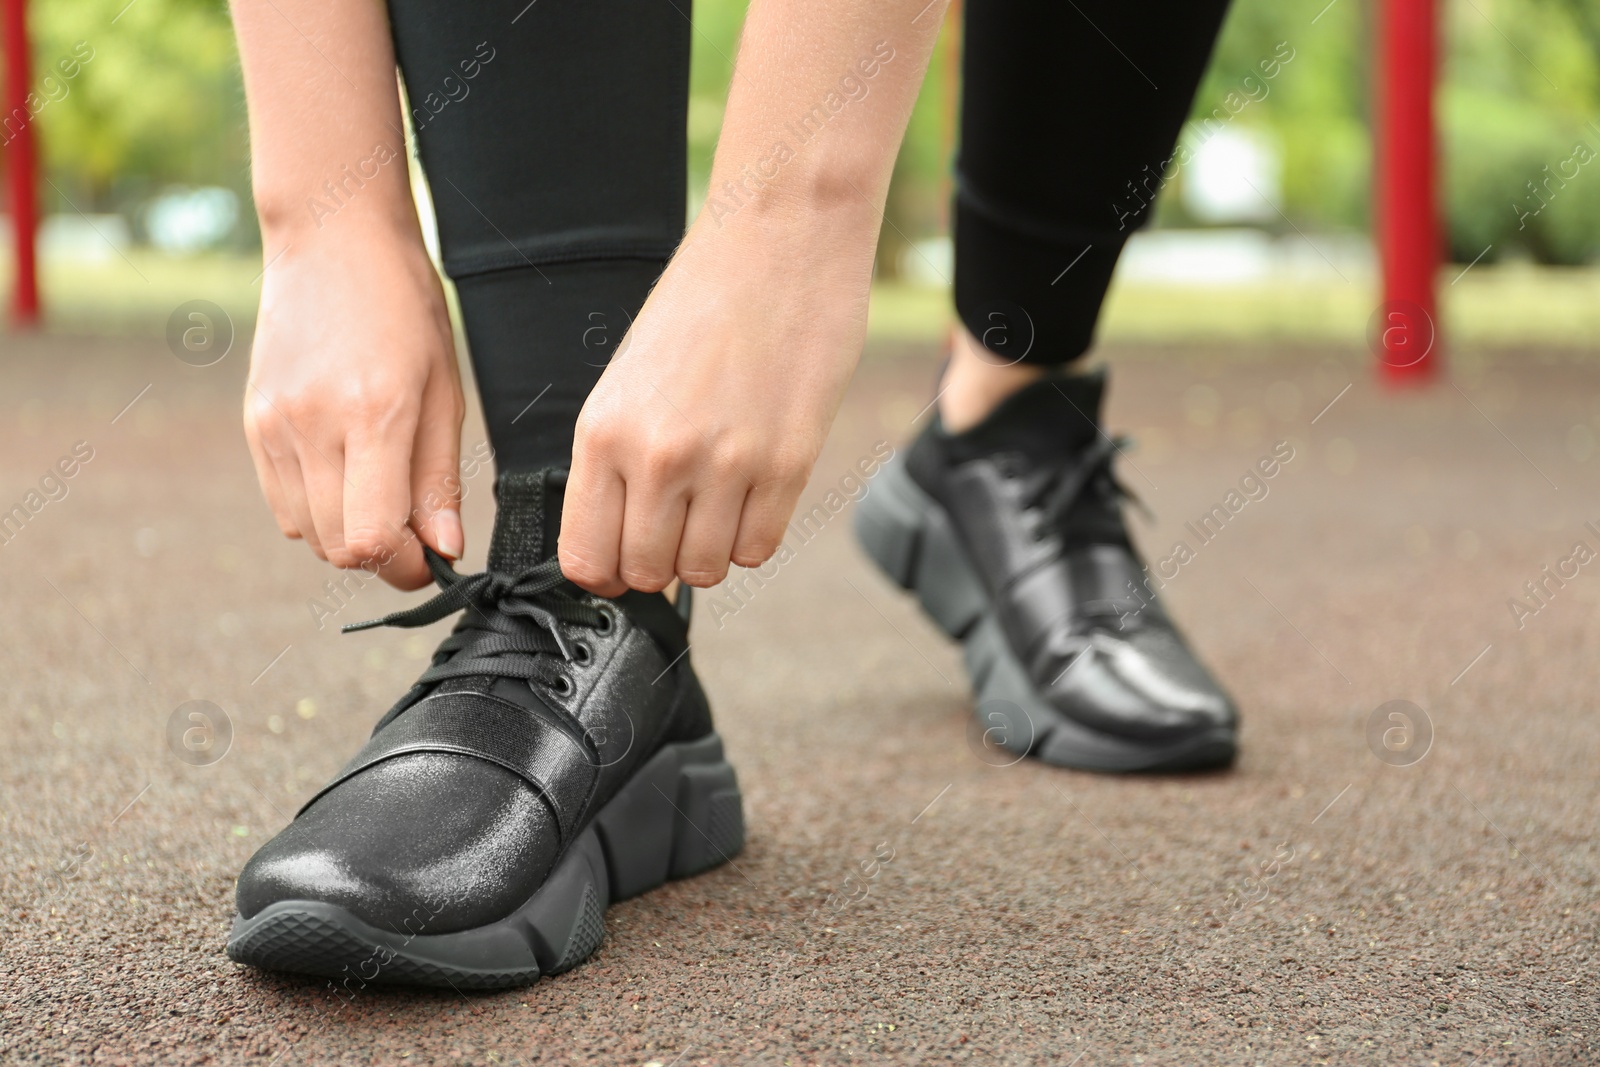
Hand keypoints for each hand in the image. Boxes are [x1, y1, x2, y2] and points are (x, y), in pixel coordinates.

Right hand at [243, 226, 464, 589]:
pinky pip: (282, 504)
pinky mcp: (254, 423)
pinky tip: (345, 469)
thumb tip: (445, 549)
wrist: (332, 240)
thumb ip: (440, 478)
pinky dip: (317, 508)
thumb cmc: (405, 308)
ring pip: (307, 533)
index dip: (405, 566)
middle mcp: (313, 426)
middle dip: (382, 555)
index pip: (371, 540)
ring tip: (381, 488)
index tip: (432, 554)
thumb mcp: (445, 391)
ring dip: (348, 533)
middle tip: (414, 526)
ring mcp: (274, 426)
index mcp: (374, 416)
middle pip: (338, 548)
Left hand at [559, 206, 876, 594]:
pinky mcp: (788, 464)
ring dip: (708, 552)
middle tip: (674, 528)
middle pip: (645, 572)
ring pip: (704, 571)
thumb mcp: (628, 378)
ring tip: (717, 506)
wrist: (778, 241)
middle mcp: (659, 456)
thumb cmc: (701, 302)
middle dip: (657, 563)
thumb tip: (621, 540)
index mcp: (603, 431)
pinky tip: (753, 495)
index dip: (602, 572)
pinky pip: (759, 549)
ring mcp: (727, 463)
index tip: (618, 563)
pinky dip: (753, 536)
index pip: (586, 557)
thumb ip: (617, 461)